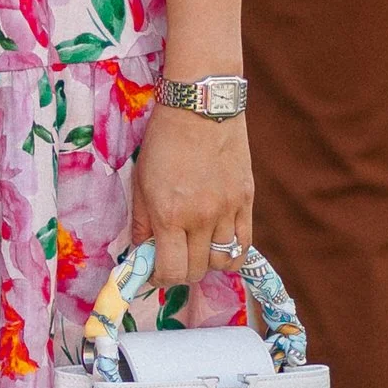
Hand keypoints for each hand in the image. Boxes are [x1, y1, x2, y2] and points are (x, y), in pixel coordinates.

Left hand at [127, 105, 253, 294]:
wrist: (200, 108)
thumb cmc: (164, 141)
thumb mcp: (140, 181)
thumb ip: (142, 222)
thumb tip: (141, 253)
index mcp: (169, 214)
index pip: (170, 270)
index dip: (158, 278)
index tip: (152, 272)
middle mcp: (201, 218)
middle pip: (196, 271)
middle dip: (180, 272)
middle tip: (171, 259)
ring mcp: (227, 210)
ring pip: (221, 262)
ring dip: (205, 264)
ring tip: (195, 250)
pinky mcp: (246, 201)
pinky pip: (244, 244)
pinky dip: (230, 253)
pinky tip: (217, 246)